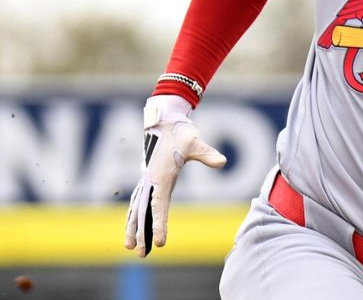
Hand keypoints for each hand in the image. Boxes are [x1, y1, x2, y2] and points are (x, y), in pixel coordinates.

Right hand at [124, 95, 226, 256]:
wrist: (163, 119)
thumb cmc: (180, 131)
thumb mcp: (195, 142)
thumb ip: (207, 154)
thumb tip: (222, 162)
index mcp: (161, 176)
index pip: (159, 206)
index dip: (159, 225)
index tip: (160, 242)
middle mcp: (150, 180)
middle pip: (143, 211)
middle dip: (141, 233)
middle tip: (140, 254)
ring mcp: (146, 179)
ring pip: (136, 207)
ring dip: (133, 227)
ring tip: (130, 247)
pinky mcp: (147, 177)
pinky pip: (138, 200)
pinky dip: (134, 214)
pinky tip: (133, 225)